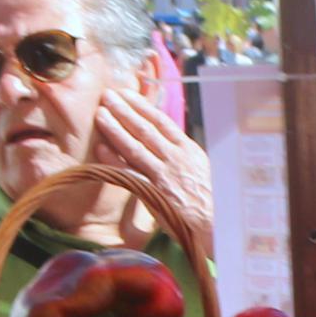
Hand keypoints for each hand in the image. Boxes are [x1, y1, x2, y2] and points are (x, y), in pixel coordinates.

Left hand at [88, 83, 214, 259]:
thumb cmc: (207, 196)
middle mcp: (175, 157)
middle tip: (107, 96)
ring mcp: (164, 173)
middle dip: (124, 110)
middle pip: (145, 129)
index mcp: (187, 148)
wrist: (215, 222)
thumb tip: (164, 136)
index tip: (126, 94)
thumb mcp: (199, 166)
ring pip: (135, 146)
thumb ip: (181, 151)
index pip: (161, 121)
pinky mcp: (155, 191)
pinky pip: (131, 172)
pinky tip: (101, 148)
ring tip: (100, 115)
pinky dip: (115, 160)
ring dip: (115, 129)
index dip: (141, 106)